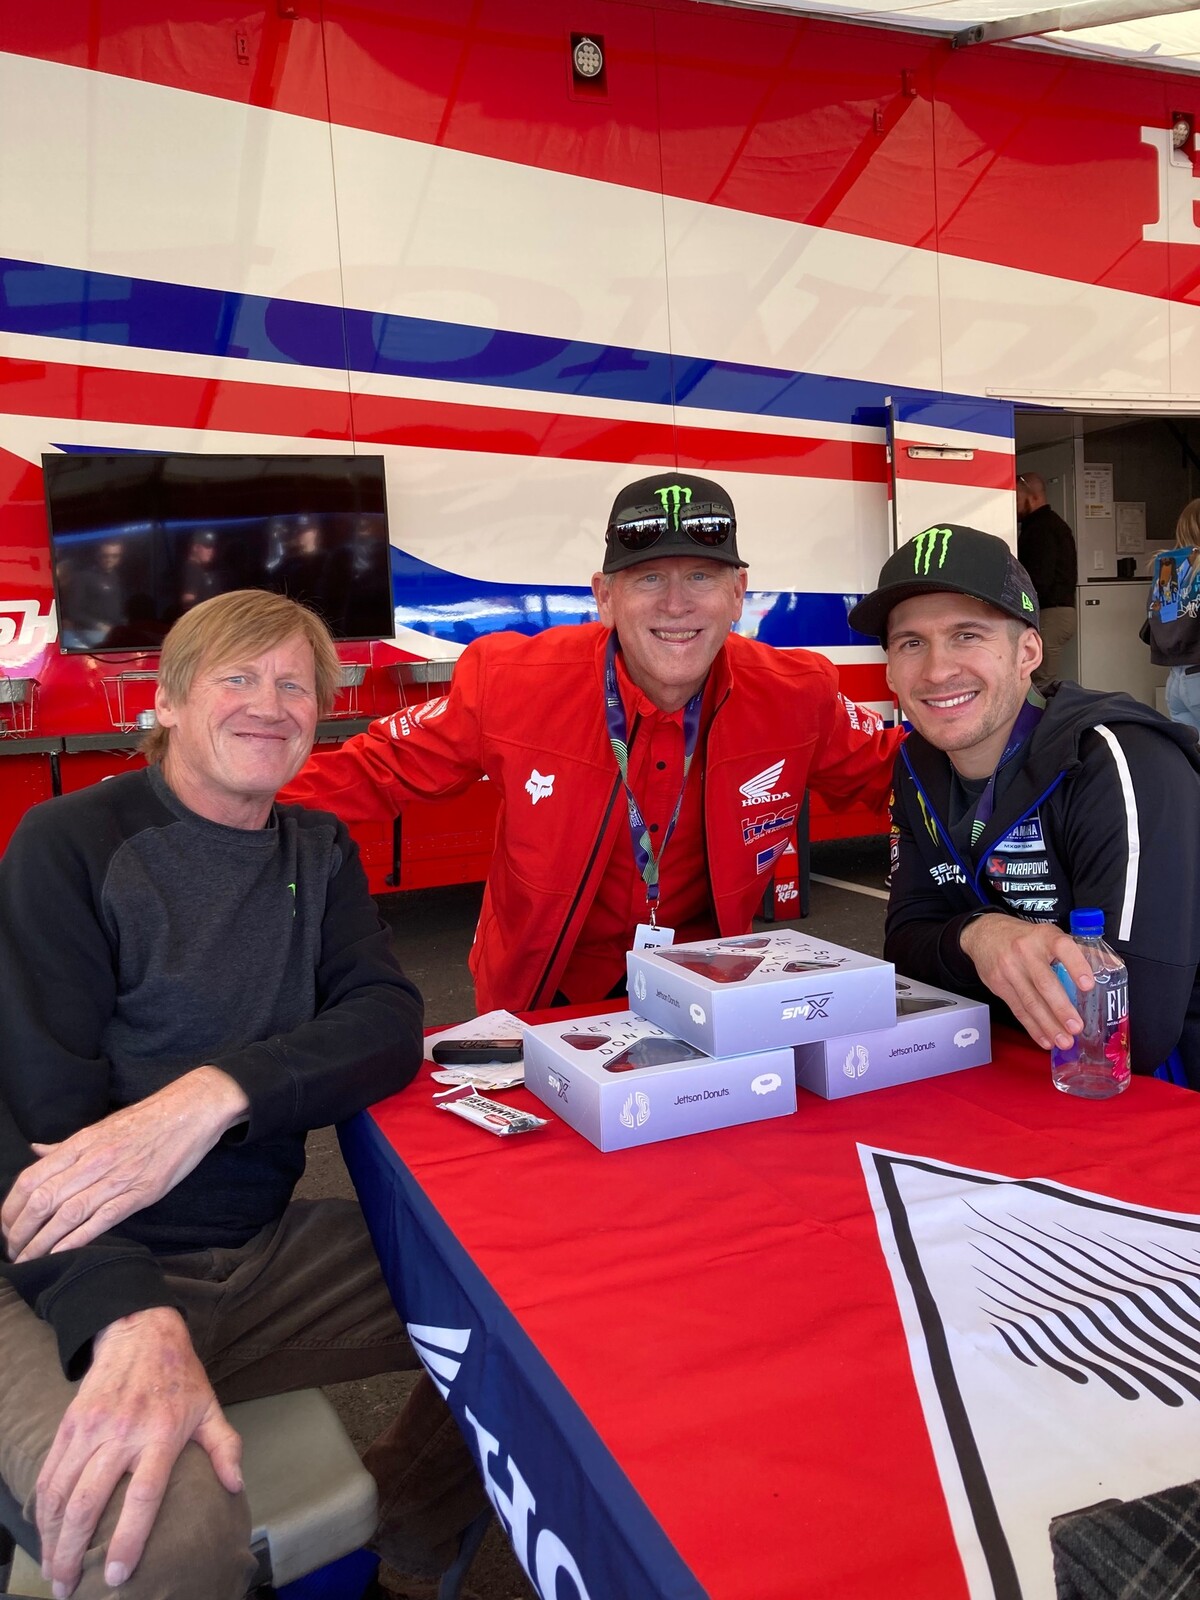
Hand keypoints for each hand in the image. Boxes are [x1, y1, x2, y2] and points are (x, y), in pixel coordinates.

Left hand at [2, 1068, 248, 1262]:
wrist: (192, 1109)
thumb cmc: (148, 1119)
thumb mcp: (103, 1126)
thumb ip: (67, 1145)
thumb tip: (37, 1152)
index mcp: (82, 1143)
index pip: (32, 1177)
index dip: (11, 1206)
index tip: (4, 1226)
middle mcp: (94, 1160)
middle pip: (44, 1199)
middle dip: (20, 1230)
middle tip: (11, 1250)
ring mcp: (117, 1178)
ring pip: (67, 1213)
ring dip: (41, 1241)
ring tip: (27, 1260)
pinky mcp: (140, 1193)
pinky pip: (101, 1220)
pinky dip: (76, 1240)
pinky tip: (60, 1255)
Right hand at [36, 1307, 242, 1596]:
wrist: (141, 1330)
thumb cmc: (180, 1376)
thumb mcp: (210, 1407)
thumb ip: (225, 1447)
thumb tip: (236, 1486)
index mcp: (161, 1435)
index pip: (143, 1496)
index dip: (128, 1539)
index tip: (116, 1575)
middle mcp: (123, 1433)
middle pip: (90, 1502)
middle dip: (73, 1552)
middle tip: (68, 1588)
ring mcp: (92, 1428)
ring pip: (62, 1492)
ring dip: (52, 1537)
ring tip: (53, 1571)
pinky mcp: (70, 1423)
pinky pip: (50, 1472)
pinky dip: (44, 1508)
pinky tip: (45, 1532)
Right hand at [959, 913, 1094, 1051]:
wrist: (983, 934)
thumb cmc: (1024, 938)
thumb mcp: (1048, 935)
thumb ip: (1075, 950)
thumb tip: (1109, 966)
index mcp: (1044, 936)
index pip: (1062, 947)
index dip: (1076, 965)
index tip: (1088, 985)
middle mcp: (1025, 951)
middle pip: (1044, 983)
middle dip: (1061, 1008)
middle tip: (1076, 1027)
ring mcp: (1009, 969)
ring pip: (1030, 1001)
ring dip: (1048, 1024)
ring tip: (1064, 1041)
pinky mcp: (999, 985)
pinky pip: (1018, 1010)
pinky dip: (1033, 1027)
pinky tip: (1045, 1038)